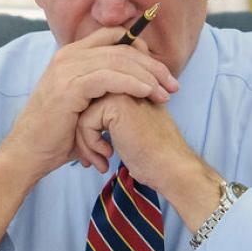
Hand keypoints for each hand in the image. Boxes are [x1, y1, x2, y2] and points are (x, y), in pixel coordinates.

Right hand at [0, 27, 179, 182]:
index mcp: (71, 55)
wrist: (29, 152)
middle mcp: (68, 56)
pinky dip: (133, 84)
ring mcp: (67, 68)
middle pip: (121, 47)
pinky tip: (148, 94)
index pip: (113, 37)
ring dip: (148, 76)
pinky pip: (110, 77)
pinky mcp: (70, 86)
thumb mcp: (82, 104)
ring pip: (119, 60)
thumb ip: (102, 88)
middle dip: (152, 65)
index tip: (162, 72)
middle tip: (173, 84)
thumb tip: (132, 85)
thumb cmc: (57, 133)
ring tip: (166, 94)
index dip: (142, 48)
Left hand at [73, 94, 222, 222]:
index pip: (90, 103)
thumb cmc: (152, 155)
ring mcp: (121, 91)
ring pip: (81, 114)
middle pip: (83, 107)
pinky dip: (90, 144)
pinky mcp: (116, 104)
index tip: (97, 154)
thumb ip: (108, 117)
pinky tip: (108, 155)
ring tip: (100, 161)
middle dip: (84, 137)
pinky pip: (85, 122)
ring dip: (86, 143)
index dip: (88, 131)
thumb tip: (80, 121)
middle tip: (92, 160)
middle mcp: (125, 83)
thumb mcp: (128, 128)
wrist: (171, 167)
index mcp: (129, 86)